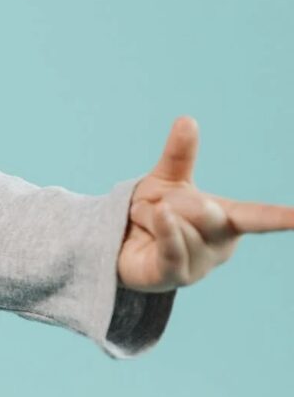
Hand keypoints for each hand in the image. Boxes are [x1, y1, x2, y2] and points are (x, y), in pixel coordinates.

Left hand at [117, 117, 293, 291]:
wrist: (118, 244)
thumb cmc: (152, 214)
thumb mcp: (167, 181)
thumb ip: (180, 155)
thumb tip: (186, 119)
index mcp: (227, 220)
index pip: (258, 216)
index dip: (283, 217)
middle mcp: (219, 246)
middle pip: (205, 211)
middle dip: (174, 201)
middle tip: (157, 207)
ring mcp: (199, 265)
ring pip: (178, 225)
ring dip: (151, 216)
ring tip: (145, 224)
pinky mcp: (173, 276)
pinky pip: (173, 249)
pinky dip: (166, 229)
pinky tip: (159, 216)